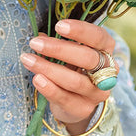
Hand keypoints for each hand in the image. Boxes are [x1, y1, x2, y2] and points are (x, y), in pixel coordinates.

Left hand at [20, 18, 116, 135]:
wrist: (74, 101)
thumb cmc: (71, 67)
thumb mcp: (68, 53)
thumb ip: (56, 43)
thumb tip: (39, 37)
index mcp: (106, 50)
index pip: (98, 37)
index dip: (80, 31)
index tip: (59, 26)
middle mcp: (108, 71)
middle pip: (88, 58)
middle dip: (59, 49)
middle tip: (35, 43)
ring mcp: (97, 92)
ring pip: (75, 81)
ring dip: (48, 69)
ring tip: (28, 60)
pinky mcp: (84, 109)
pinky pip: (66, 98)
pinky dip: (49, 88)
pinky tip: (37, 79)